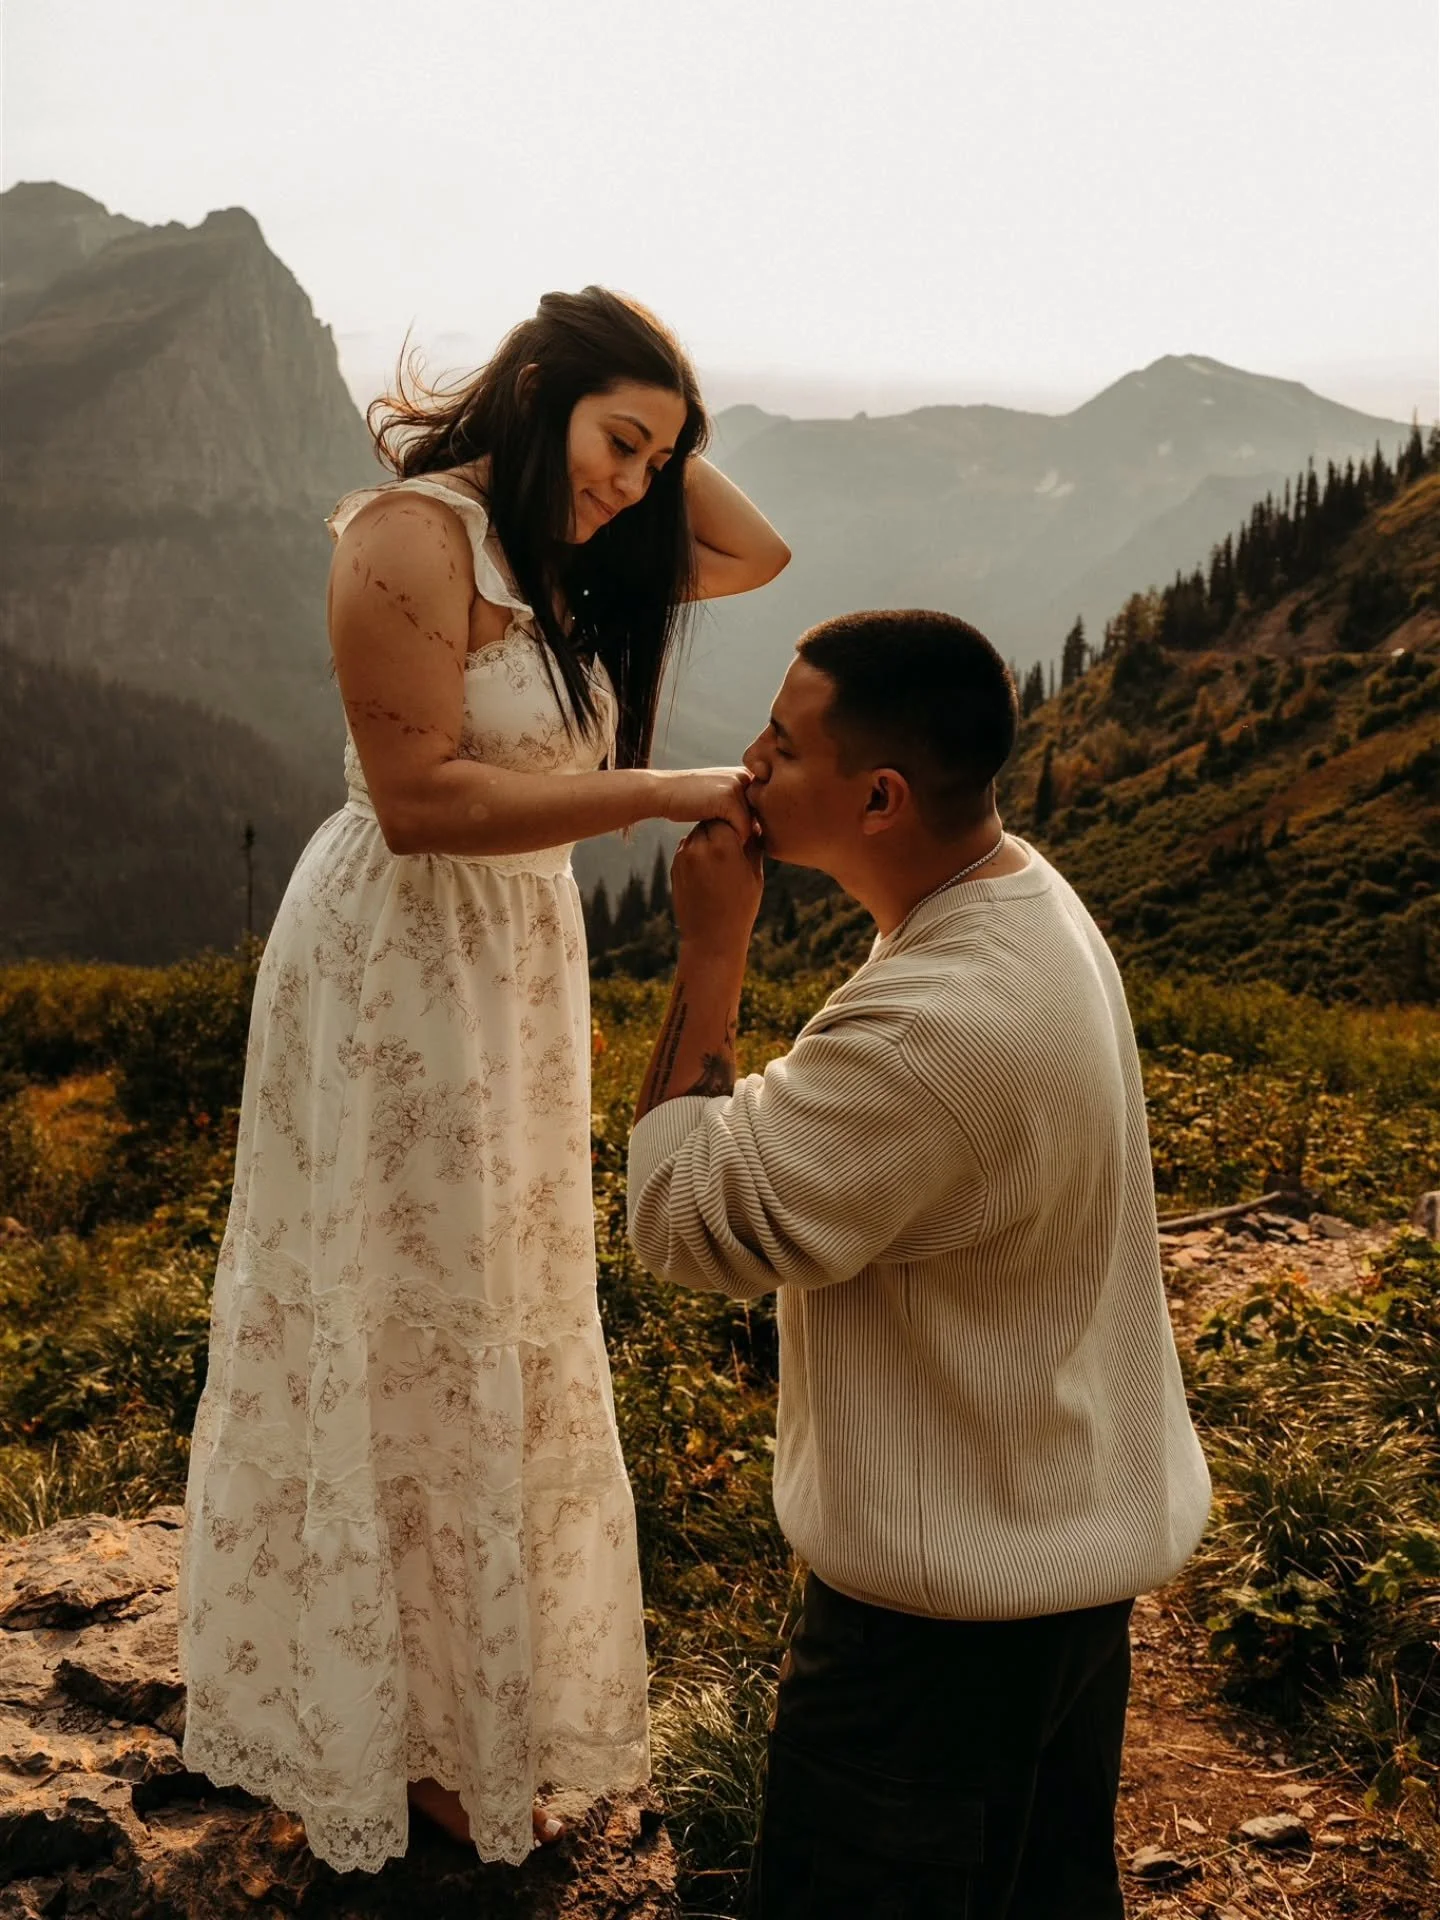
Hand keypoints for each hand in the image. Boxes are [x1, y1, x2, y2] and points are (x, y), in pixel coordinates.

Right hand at [654, 768, 757, 843]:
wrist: (662, 792)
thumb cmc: (688, 800)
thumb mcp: (719, 798)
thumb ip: (740, 806)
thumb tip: (761, 829)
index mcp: (746, 774)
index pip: (762, 809)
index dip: (749, 824)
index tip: (729, 826)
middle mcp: (746, 776)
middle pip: (760, 818)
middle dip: (745, 829)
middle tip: (722, 829)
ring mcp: (739, 785)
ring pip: (754, 825)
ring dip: (737, 834)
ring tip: (714, 826)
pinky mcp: (729, 798)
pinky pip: (743, 830)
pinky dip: (731, 838)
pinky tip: (712, 829)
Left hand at [670, 819, 764, 954]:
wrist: (710, 939)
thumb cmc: (740, 908)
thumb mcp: (754, 875)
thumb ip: (753, 846)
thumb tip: (756, 825)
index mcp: (724, 846)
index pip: (728, 815)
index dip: (738, 821)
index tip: (746, 832)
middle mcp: (700, 847)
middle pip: (710, 820)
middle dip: (722, 826)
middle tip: (735, 840)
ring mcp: (683, 857)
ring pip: (697, 832)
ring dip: (709, 837)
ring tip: (723, 856)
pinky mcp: (675, 867)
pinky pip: (687, 847)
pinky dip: (698, 850)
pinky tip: (710, 868)